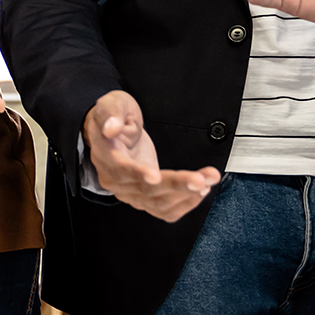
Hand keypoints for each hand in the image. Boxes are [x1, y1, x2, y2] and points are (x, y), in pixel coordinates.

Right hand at [84, 91, 221, 221]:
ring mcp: (130, 192)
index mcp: (106, 156)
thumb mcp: (111, 104)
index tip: (155, 176)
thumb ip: (111, 113)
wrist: (113, 132)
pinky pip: (164, 210)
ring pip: (158, 202)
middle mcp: (115, 180)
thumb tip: (111, 127)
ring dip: (186, 194)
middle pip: (146, 190)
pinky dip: (184, 204)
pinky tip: (200, 192)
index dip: (138, 174)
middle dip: (177, 185)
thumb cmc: (114, 118)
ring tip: (208, 179)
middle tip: (201, 179)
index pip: (121, 169)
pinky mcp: (143, 197)